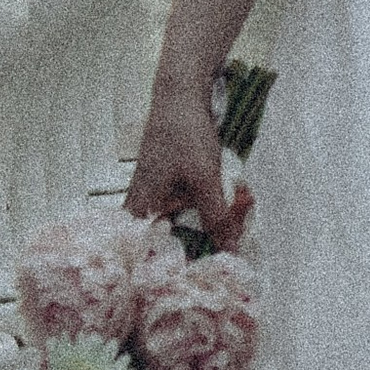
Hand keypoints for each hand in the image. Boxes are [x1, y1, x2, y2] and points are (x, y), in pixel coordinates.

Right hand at [127, 77, 251, 249]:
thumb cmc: (186, 134)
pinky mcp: (166, 176)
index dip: (167, 266)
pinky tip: (223, 201)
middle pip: (163, 236)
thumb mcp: (205, 178)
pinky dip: (201, 205)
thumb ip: (215, 216)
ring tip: (226, 229)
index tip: (191, 278)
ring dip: (200, 223)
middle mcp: (141, 200)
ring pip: (175, 217)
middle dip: (191, 244)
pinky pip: (183, 200)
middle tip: (219, 252)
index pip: (146, 252)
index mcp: (141, 206)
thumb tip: (227, 251)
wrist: (181, 92)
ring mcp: (153, 187)